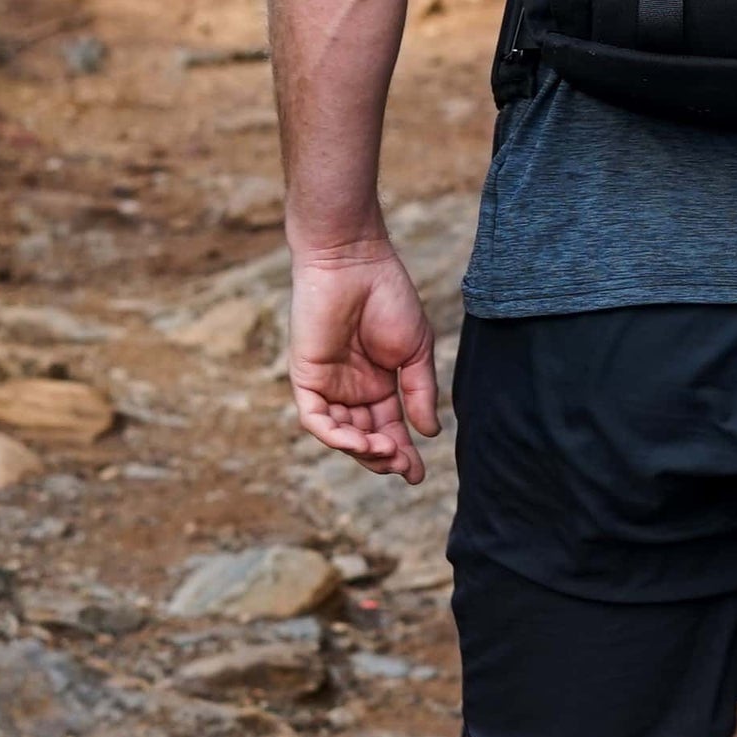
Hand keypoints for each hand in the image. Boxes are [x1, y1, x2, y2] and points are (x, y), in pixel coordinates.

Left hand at [288, 240, 440, 481]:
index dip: (403, 454)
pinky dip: (335, 435)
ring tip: (387, 452)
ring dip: (363, 450)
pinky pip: (315, 419)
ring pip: (340, 435)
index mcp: (379, 384)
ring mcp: (327, 385)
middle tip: (404, 466)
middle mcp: (351, 390)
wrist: (355, 262)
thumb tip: (430, 434)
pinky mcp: (305, 377)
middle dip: (384, 457)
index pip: (389, 429)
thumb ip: (420, 393)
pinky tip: (359, 441)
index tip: (419, 475)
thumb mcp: (416, 351)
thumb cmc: (388, 297)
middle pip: (365, 438)